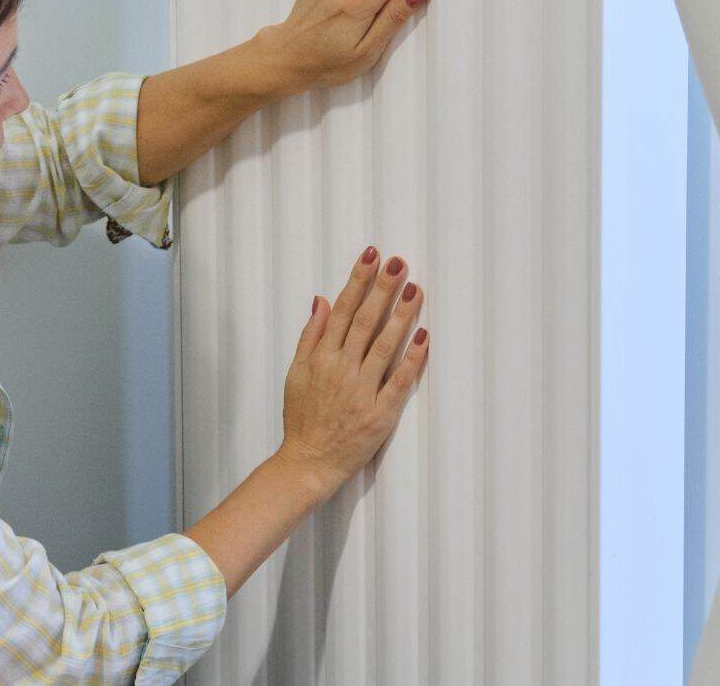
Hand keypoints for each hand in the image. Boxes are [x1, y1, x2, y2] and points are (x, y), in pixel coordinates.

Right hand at [274, 246, 430, 501]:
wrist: (308, 463)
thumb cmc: (302, 419)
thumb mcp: (295, 373)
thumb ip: (311, 335)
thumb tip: (322, 300)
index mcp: (321, 358)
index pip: (343, 309)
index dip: (358, 280)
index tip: (372, 255)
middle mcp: (342, 370)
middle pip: (365, 321)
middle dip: (382, 288)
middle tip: (399, 262)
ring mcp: (362, 391)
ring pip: (385, 345)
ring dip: (401, 315)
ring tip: (415, 289)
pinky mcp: (380, 413)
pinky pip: (399, 380)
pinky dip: (412, 358)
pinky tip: (424, 335)